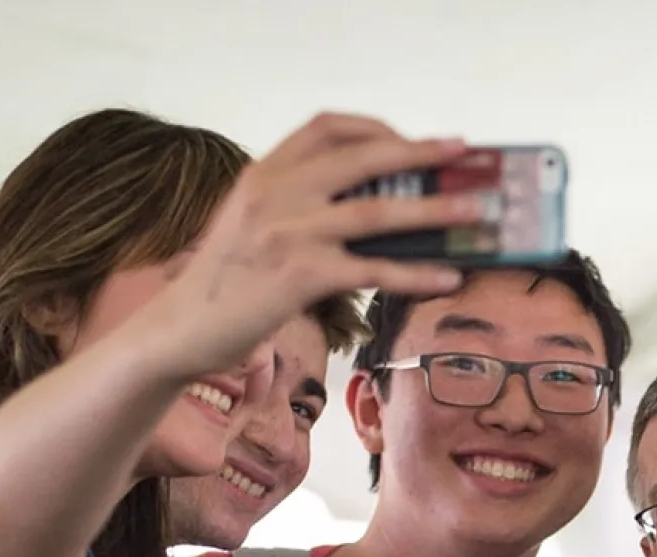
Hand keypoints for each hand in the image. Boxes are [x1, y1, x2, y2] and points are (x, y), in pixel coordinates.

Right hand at [145, 113, 483, 378]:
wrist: (179, 330)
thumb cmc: (226, 283)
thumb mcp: (252, 225)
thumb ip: (297, 205)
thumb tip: (376, 210)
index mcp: (263, 173)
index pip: (325, 126)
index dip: (376, 127)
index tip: (413, 139)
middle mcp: (274, 193)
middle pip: (362, 158)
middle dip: (420, 153)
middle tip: (462, 152)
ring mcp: (287, 232)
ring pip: (378, 212)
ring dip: (435, 210)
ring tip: (477, 212)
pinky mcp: (300, 276)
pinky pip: (374, 270)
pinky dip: (418, 274)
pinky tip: (449, 277)